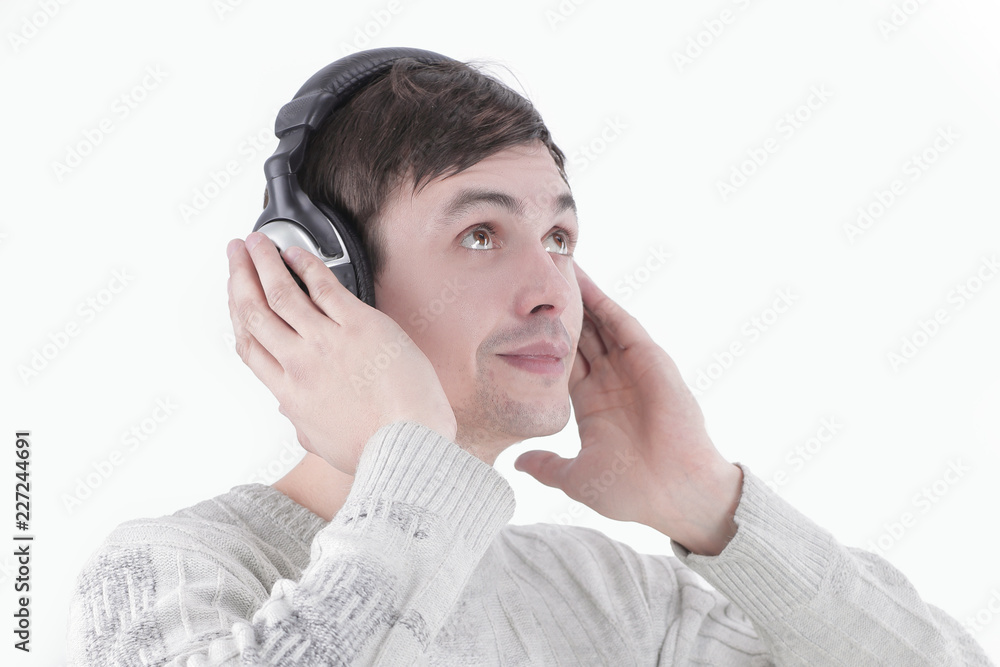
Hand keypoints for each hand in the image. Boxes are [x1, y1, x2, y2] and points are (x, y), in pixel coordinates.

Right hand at [226, 232, 457, 475]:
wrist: (410, 443)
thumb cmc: (376, 449)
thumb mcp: (323, 443)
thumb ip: (301, 422)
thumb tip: (291, 411)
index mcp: (290, 393)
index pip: (249, 345)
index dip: (234, 313)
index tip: (233, 294)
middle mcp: (300, 364)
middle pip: (255, 311)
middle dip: (240, 276)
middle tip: (235, 254)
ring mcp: (327, 342)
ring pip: (281, 293)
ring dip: (264, 262)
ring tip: (256, 242)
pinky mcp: (359, 326)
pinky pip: (324, 287)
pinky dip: (306, 265)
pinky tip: (297, 253)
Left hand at [514, 262, 742, 554]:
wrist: (677, 494)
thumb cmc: (633, 490)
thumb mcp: (576, 478)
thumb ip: (547, 466)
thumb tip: (517, 462)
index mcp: (591, 404)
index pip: (559, 362)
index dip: (538, 340)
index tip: (514, 319)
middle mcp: (609, 380)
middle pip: (576, 335)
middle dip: (555, 310)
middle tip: (530, 279)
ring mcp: (629, 368)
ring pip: (597, 323)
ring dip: (577, 296)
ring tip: (552, 265)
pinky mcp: (648, 359)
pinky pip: (621, 323)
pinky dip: (602, 301)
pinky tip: (582, 279)